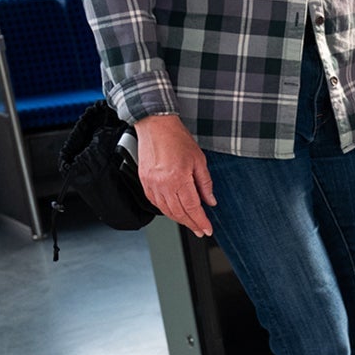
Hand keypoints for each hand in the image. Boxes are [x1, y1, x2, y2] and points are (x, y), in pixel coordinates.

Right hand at [132, 114, 215, 235]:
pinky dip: (166, 210)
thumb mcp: (199, 160)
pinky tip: (173, 212)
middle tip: (200, 230)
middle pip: (179, 213)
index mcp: (178, 178)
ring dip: (179, 219)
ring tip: (189, 223)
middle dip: (191, 224)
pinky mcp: (144, 182)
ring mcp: (151, 184)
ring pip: (166, 211)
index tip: (207, 229)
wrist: (155, 125)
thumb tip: (210, 201)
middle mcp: (162, 184)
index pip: (192, 208)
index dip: (200, 221)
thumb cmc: (176, 138)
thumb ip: (205, 184)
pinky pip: (155, 203)